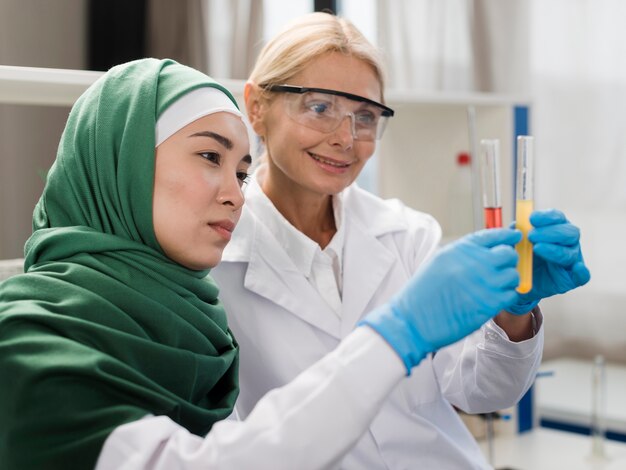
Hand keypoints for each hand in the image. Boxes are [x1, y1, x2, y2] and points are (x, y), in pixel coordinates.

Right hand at [359, 228, 520, 373]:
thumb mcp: (440, 262)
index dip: (508, 235)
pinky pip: (510, 295)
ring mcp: (484, 283)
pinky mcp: (489, 304)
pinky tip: (492, 299)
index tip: (515, 237)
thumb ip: (464, 254)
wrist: (413, 319)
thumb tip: (488, 250)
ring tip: (494, 287)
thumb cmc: (423, 292)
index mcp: (461, 249)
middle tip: (501, 268)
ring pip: (513, 276)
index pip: (495, 234)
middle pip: (509, 254)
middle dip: (508, 260)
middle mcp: (475, 262)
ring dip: (508, 281)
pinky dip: (505, 296)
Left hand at [507, 209, 590, 314]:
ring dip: (555, 250)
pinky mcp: (572, 279)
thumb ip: (514, 235)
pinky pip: (583, 276)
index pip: (557, 218)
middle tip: (532, 236)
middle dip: (551, 232)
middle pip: (570, 232)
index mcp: (555, 229)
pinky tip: (576, 268)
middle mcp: (567, 243)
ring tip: (537, 249)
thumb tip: (515, 226)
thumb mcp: (513, 245)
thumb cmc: (520, 258)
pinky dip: (581, 272)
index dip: (547, 217)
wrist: (520, 282)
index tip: (532, 219)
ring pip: (571, 253)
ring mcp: (572, 261)